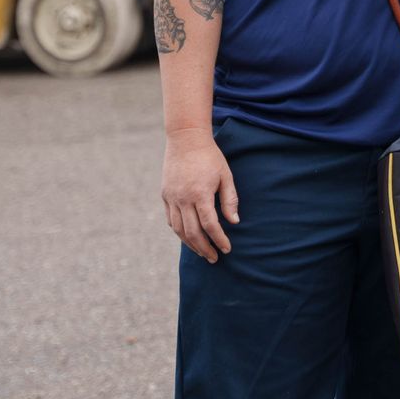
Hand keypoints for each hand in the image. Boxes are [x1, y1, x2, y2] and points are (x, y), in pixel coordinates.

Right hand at [162, 129, 238, 262]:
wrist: (185, 140)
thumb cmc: (210, 157)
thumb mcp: (226, 176)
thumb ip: (230, 200)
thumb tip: (234, 222)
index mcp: (200, 194)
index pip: (210, 225)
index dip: (219, 239)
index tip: (227, 249)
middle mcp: (183, 199)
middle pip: (192, 232)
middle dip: (204, 248)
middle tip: (214, 258)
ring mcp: (171, 198)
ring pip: (179, 229)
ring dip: (190, 244)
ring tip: (202, 252)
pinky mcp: (165, 196)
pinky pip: (170, 220)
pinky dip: (179, 232)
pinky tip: (188, 237)